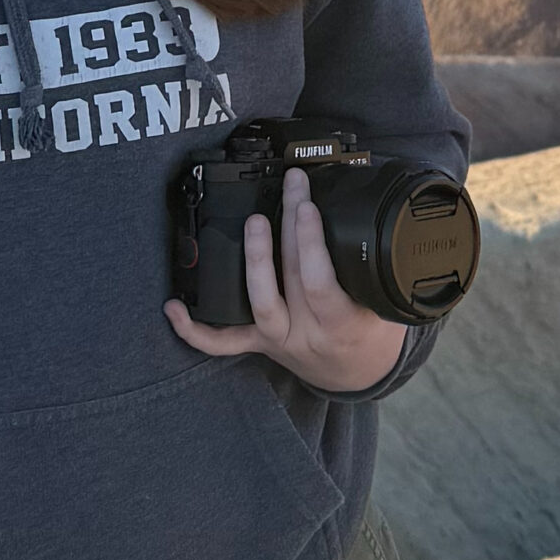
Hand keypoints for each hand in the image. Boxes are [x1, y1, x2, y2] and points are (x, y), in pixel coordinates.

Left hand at [166, 167, 409, 395]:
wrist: (358, 373)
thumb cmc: (372, 332)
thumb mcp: (385, 304)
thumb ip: (375, 268)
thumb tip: (367, 206)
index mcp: (343, 325)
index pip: (322, 284)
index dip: (311, 245)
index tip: (309, 206)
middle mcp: (307, 333)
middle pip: (294, 276)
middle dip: (292, 224)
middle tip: (292, 186)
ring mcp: (279, 339)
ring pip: (259, 303)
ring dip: (255, 259)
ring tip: (254, 221)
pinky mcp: (258, 343)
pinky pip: (223, 342)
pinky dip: (194, 329)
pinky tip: (173, 308)